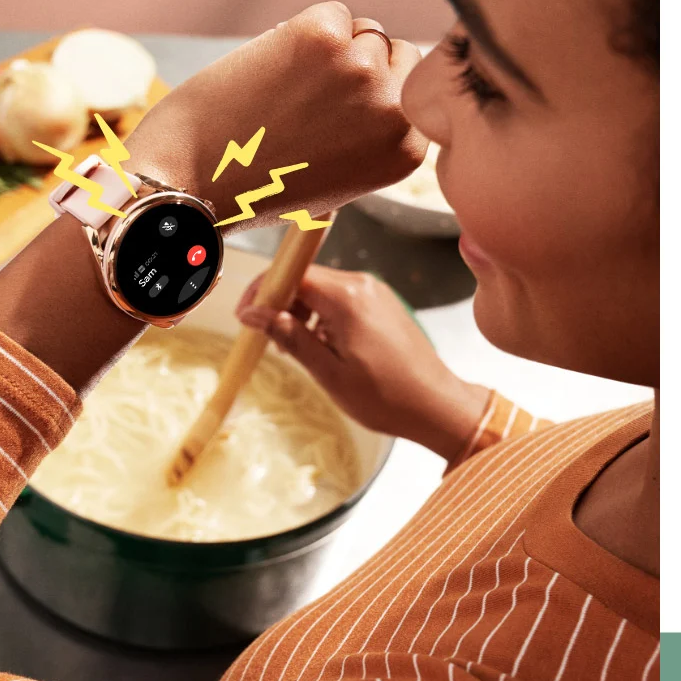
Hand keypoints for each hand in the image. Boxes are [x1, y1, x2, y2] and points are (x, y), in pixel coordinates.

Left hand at [123, 3, 427, 228]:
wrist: (197, 183)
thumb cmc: (258, 188)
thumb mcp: (340, 178)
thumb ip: (372, 136)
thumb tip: (378, 83)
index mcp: (405, 152)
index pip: (416, 92)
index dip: (381, 91)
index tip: (349, 103)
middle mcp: (394, 112)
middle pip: (396, 53)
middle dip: (363, 65)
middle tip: (315, 95)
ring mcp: (361, 70)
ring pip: (362, 31)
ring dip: (331, 49)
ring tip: (289, 90)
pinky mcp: (322, 37)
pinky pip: (330, 13)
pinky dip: (302, 32)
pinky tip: (274, 70)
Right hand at [236, 266, 489, 460]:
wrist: (436, 406)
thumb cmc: (385, 397)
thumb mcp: (329, 373)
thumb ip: (290, 337)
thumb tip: (253, 314)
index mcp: (348, 299)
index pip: (292, 275)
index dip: (264, 291)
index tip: (245, 316)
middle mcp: (363, 285)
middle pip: (306, 278)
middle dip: (280, 303)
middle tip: (267, 337)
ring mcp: (375, 292)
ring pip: (322, 289)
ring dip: (300, 311)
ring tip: (295, 348)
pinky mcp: (382, 303)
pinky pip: (341, 299)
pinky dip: (322, 316)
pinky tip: (321, 346)